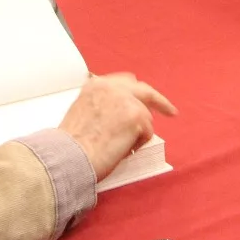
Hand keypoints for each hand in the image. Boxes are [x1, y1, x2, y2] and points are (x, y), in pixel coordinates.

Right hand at [58, 72, 177, 178]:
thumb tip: (120, 115)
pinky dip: (137, 145)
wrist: (69, 156)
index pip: (125, 83)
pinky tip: (120, 150)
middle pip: (145, 91)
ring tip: (116, 148)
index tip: (148, 99)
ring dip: (137, 134)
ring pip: (146, 118)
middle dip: (159, 101)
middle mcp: (113, 87)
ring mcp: (127, 100)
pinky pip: (147, 134)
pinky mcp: (137, 116)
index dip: (138, 93)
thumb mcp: (83, 112)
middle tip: (171, 111)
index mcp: (97, 85)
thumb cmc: (71, 144)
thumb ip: (102, 105)